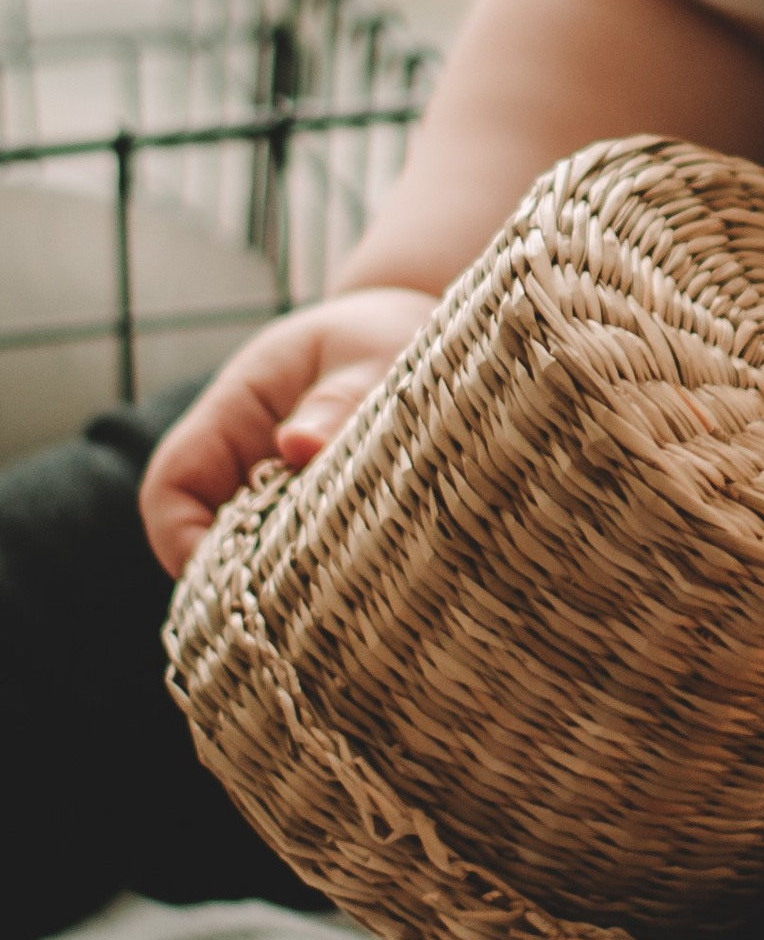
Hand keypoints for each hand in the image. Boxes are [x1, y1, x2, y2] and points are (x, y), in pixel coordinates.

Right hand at [140, 288, 439, 575]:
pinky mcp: (311, 519)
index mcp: (232, 415)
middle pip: (204, 539)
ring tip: (342, 590)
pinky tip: (364, 581)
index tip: (234, 578)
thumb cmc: (380, 340)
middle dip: (240, 577)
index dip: (182, 538)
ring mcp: (272, 494)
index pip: (173, 486)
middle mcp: (240, 463)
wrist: (414, 336)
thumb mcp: (368, 360)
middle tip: (302, 603)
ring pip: (251, 559)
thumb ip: (340, 402)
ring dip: (284, 582)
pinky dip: (318, 576)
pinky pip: (297, 560)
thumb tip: (299, 446)